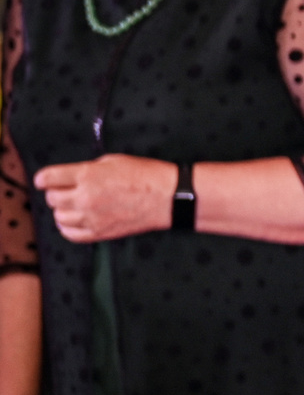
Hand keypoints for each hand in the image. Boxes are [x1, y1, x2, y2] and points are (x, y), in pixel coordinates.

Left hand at [32, 155, 180, 240]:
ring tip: (74, 205)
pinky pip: (70, 234)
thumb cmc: (146, 174)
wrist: (168, 197)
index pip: (47, 178)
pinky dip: (68, 227)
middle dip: (57, 192)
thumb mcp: (114, 161)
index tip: (45, 180)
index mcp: (88, 175)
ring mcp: (91, 217)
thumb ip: (89, 169)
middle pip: (52, 198)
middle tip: (68, 190)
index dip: (44, 178)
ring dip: (63, 210)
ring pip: (58, 217)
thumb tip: (72, 177)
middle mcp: (85, 197)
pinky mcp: (99, 233)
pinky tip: (75, 220)